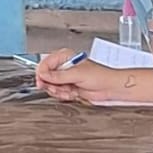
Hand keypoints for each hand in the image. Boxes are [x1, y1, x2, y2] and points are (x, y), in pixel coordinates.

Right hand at [34, 52, 152, 105]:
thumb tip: (44, 76)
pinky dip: (64, 95)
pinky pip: (58, 93)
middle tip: (60, 87)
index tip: (43, 81)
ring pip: (51, 87)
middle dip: (52, 85)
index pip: (44, 64)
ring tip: (70, 89)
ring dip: (59, 91)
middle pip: (45, 77)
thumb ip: (59, 76)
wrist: (110, 87)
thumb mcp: (77, 74)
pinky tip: (73, 93)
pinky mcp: (69, 87)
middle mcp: (64, 67)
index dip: (42, 74)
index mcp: (65, 57)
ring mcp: (66, 78)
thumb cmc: (100, 76)